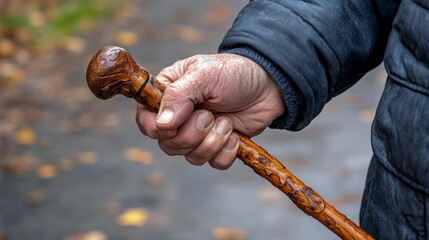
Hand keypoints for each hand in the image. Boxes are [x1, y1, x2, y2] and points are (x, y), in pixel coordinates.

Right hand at [136, 53, 284, 169]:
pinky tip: (235, 135)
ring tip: (226, 122)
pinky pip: (213, 163)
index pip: (146, 121)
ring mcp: (199, 134)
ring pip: (191, 157)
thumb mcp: (204, 75)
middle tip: (209, 115)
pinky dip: (226, 152)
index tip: (175, 124)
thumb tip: (161, 123)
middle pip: (168, 145)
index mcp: (169, 95)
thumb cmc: (234, 73)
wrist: (269, 86)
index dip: (156, 129)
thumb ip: (179, 95)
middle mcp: (180, 117)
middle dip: (192, 134)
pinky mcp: (218, 146)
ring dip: (212, 142)